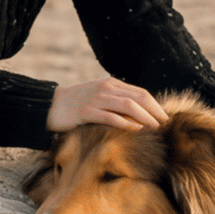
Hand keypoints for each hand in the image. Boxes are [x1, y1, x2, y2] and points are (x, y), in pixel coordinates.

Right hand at [47, 77, 166, 133]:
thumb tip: (140, 115)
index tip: (164, 118)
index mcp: (111, 84)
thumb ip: (117, 101)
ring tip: (154, 128)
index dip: (155, 105)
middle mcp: (106, 88)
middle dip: (154, 111)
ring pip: (128, 105)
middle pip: (138, 97)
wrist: (50, 106)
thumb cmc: (77, 105)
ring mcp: (96, 99)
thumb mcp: (99, 97)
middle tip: (164, 124)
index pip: (140, 93)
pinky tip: (136, 129)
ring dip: (144, 117)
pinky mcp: (86, 111)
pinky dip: (125, 123)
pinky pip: (111, 117)